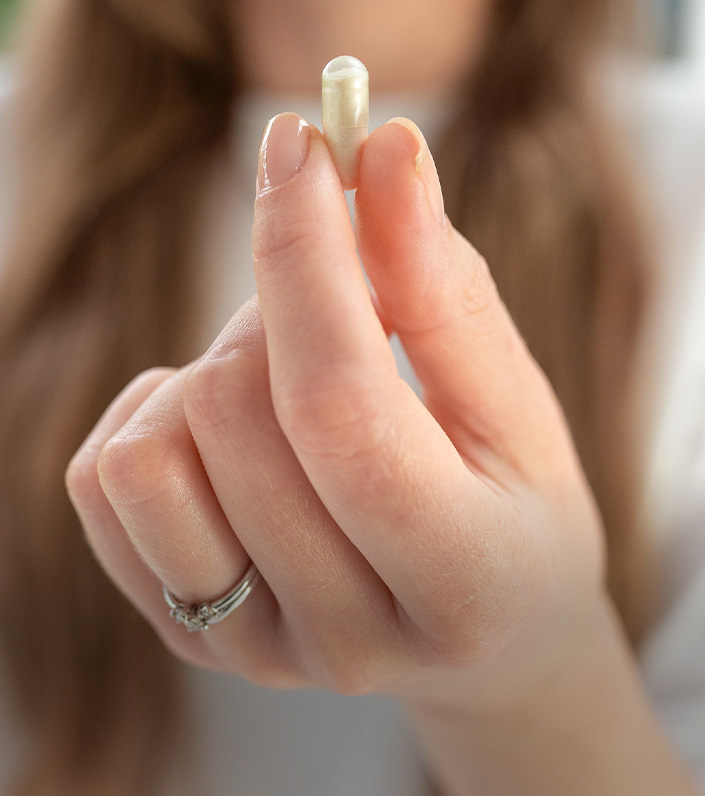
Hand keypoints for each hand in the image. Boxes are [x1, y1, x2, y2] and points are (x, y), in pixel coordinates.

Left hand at [66, 112, 605, 711]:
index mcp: (458, 580)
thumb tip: (380, 150)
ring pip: (149, 452)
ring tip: (282, 385)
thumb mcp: (513, 402)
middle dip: (277, 305)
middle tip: (339, 306)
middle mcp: (342, 639)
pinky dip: (155, 417)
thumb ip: (444, 287)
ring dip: (210, 370)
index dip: (306, 257)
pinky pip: (100, 481)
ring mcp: (251, 651)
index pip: (340, 406)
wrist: (482, 633)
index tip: (298, 144)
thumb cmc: (511, 505)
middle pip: (233, 411)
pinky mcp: (183, 631)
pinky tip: (227, 435)